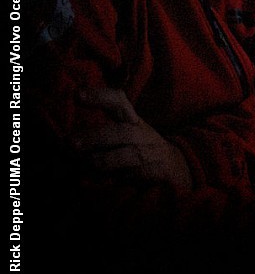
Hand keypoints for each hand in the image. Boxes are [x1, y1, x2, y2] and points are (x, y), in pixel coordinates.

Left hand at [73, 87, 192, 190]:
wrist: (170, 163)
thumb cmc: (137, 143)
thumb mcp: (125, 128)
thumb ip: (103, 126)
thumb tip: (64, 135)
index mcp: (130, 118)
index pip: (118, 100)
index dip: (99, 96)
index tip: (78, 95)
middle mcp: (139, 132)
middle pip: (119, 131)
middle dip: (96, 136)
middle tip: (71, 142)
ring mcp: (145, 151)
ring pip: (126, 154)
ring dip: (103, 159)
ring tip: (84, 163)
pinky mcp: (150, 170)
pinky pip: (129, 174)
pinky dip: (112, 176)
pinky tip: (96, 178)